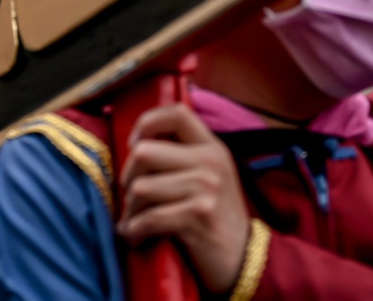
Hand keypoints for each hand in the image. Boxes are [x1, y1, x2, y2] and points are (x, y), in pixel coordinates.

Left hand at [118, 103, 251, 294]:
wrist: (245, 259)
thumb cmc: (216, 218)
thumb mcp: (208, 177)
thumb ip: (182, 156)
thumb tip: (136, 144)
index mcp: (211, 147)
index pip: (176, 113)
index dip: (146, 123)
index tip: (134, 146)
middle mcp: (210, 162)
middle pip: (144, 152)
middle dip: (127, 179)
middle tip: (131, 198)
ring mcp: (206, 188)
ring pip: (140, 188)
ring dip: (130, 211)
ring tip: (134, 222)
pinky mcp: (198, 216)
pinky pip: (149, 218)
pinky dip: (134, 231)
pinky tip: (135, 237)